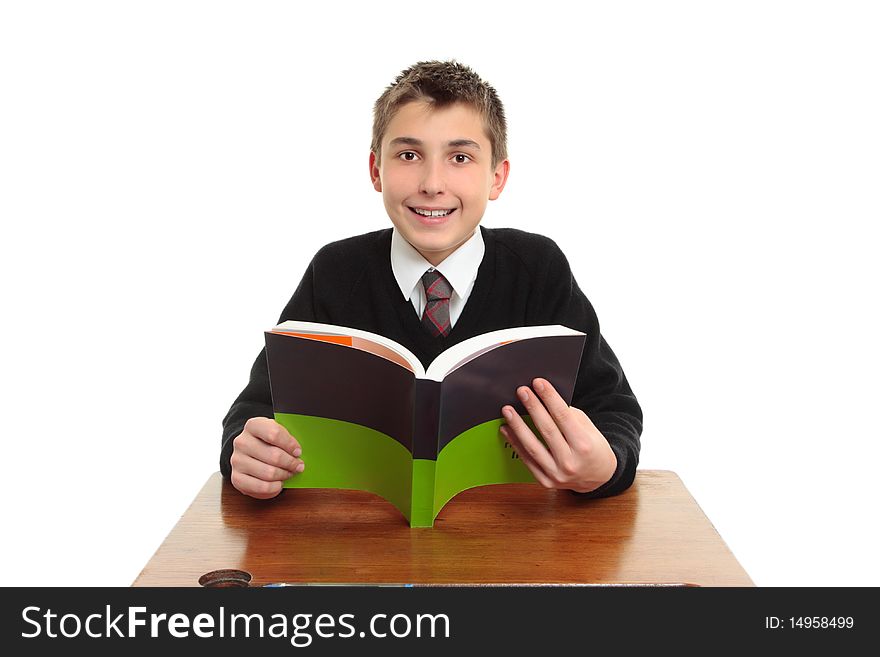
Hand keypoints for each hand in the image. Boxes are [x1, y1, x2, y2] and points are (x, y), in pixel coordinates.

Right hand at [230, 417, 303, 498]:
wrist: (248, 454)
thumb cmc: (267, 443)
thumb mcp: (276, 433)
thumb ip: (287, 439)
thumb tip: (299, 452)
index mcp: (253, 426)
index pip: (274, 433)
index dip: (290, 444)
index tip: (298, 451)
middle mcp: (242, 442)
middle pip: (274, 455)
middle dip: (291, 463)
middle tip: (298, 466)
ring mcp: (237, 460)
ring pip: (269, 473)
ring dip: (284, 475)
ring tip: (289, 473)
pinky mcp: (237, 478)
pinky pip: (262, 487)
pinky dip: (275, 487)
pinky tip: (279, 483)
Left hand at [500, 378, 616, 492]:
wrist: (598, 477)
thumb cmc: (592, 447)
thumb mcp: (587, 428)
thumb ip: (568, 415)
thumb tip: (544, 397)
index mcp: (584, 445)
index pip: (563, 417)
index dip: (550, 398)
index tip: (538, 383)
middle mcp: (570, 462)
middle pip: (547, 430)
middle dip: (533, 407)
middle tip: (522, 391)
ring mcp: (557, 474)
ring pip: (532, 446)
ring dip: (517, 426)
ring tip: (508, 410)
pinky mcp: (545, 481)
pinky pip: (527, 460)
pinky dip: (515, 443)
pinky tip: (507, 429)